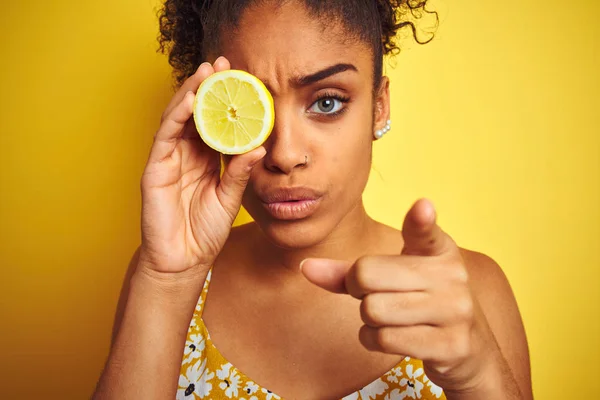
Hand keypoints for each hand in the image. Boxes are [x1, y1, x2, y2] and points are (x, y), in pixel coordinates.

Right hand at [139, 56, 264, 274]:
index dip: (226, 102)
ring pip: (177, 118)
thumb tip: (259, 147)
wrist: (183, 262)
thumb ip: (239, 173)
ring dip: (191, 93)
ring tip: (207, 72)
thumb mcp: (230, 198)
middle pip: (196, 114)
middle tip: (224, 64)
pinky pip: (164, 137)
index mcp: (205, 160)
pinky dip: (176, 116)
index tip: (242, 79)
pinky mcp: (155, 170)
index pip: (215, 123)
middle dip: (208, 88)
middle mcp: (186, 154)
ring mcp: (168, 160)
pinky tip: (190, 100)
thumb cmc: (205, 232)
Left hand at [301, 199, 499, 392]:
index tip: (422, 207)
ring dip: (368, 320)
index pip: (425, 232)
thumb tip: (306, 267)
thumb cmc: (419, 304)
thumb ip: (349, 272)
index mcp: (439, 251)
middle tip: (376, 295)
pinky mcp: (451, 344)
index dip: (421, 220)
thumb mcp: (393, 279)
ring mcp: (455, 310)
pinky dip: (374, 340)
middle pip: (366, 275)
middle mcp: (451, 276)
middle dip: (357, 290)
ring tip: (391, 318)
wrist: (468, 348)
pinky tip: (394, 337)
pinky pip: (384, 339)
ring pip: (372, 311)